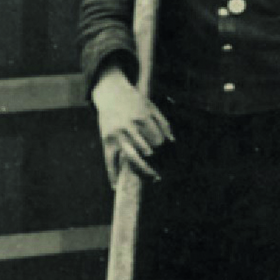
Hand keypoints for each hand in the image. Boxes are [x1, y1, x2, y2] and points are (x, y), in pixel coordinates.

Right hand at [91, 70, 171, 186]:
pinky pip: (109, 161)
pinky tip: (115, 186)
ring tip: (152, 178)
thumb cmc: (135, 101)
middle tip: (161, 174)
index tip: (164, 151)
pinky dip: (112, 174)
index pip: (157, 140)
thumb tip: (172, 141)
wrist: (111, 94)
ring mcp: (117, 136)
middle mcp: (130, 128)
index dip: (162, 148)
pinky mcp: (106, 141)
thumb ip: (163, 124)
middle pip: (146, 152)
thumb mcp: (152, 107)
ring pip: (131, 158)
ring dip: (142, 170)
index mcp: (143, 119)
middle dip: (155, 163)